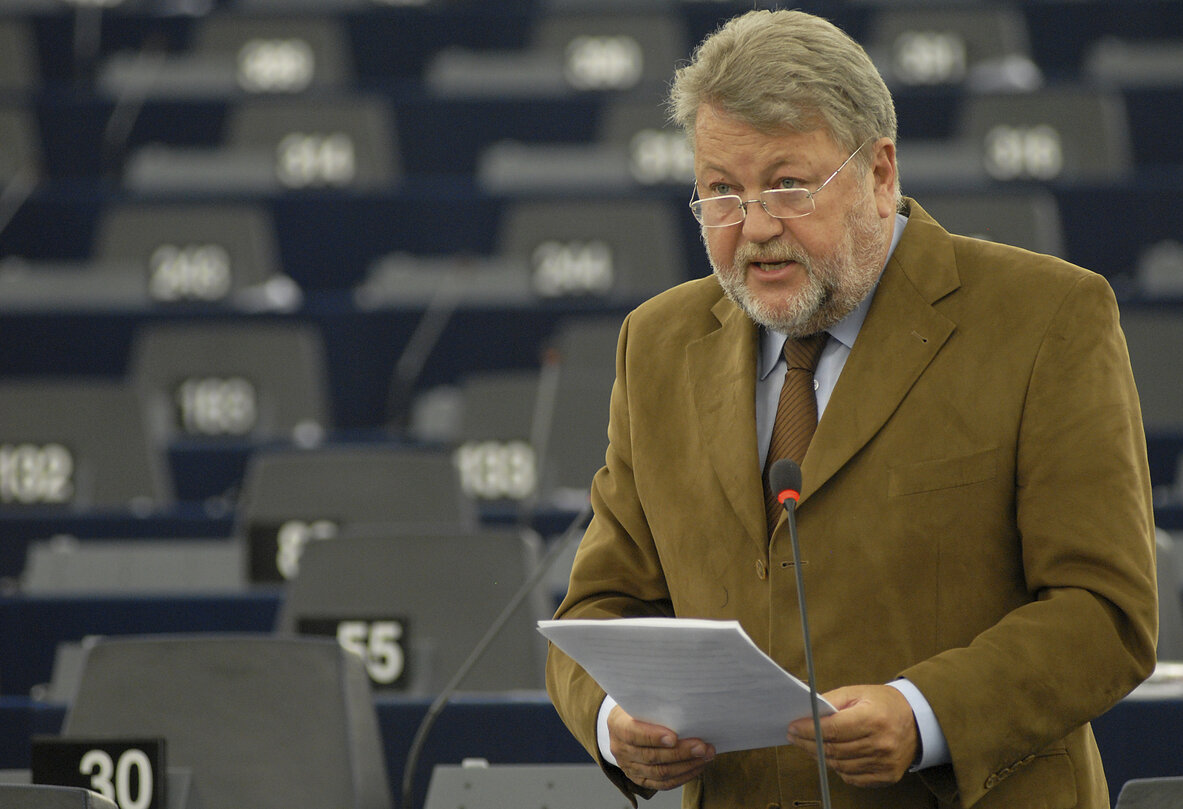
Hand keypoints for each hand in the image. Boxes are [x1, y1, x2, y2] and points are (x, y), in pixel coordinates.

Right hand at [607, 705, 714, 790]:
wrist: (626, 723)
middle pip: (651, 756)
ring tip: (705, 756)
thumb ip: (655, 704)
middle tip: (702, 747)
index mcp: (617, 724)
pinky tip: (697, 767)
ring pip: (659, 772)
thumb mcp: (640, 700)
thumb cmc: (639, 708)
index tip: (674, 737)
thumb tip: (684, 707)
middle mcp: (620, 748)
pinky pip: (662, 784)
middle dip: (680, 752)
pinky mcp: (640, 778)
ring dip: (686, 765)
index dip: (653, 737)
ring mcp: (629, 766)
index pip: (632, 733)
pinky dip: (683, 776)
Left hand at [786, 684, 917, 787]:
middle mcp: (881, 743)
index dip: (808, 729)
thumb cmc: (884, 704)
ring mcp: (885, 763)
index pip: (832, 729)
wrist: (917, 722)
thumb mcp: (858, 692)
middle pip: (834, 749)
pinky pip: (852, 777)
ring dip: (820, 756)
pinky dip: (838, 768)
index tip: (792, 727)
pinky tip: (831, 757)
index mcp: (873, 718)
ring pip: (840, 765)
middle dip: (808, 743)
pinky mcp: (887, 776)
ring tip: (809, 745)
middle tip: (794, 736)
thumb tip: (807, 713)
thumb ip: (832, 701)